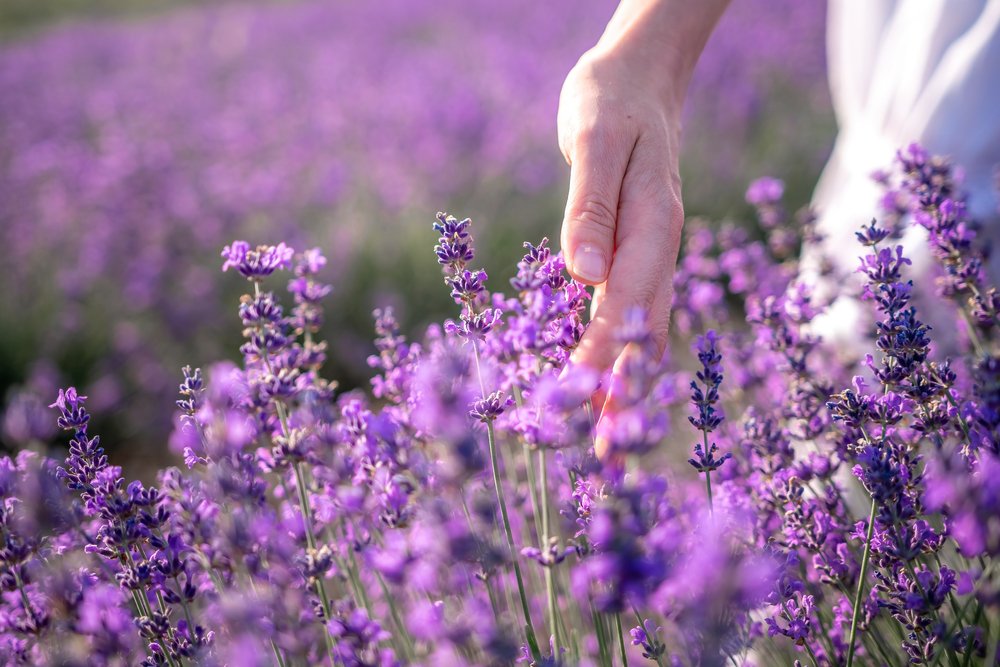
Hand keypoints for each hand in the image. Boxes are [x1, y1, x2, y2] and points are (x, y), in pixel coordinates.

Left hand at [558, 46, 683, 420]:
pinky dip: (619, 355)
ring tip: (605, 442)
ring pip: (643, 332)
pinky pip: (632, 315)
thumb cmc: (612, 101)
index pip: (624, 303)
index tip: (577, 404)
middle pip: (643, 334)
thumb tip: (582, 275)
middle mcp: (659, 249)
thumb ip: (590, 207)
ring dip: (624, 387)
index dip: (602, 356)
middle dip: (622, 395)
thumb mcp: (595, 139)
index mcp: (652, 225)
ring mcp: (652, 255)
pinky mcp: (637, 255)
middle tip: (602, 460)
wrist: (642, 79)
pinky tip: (603, 385)